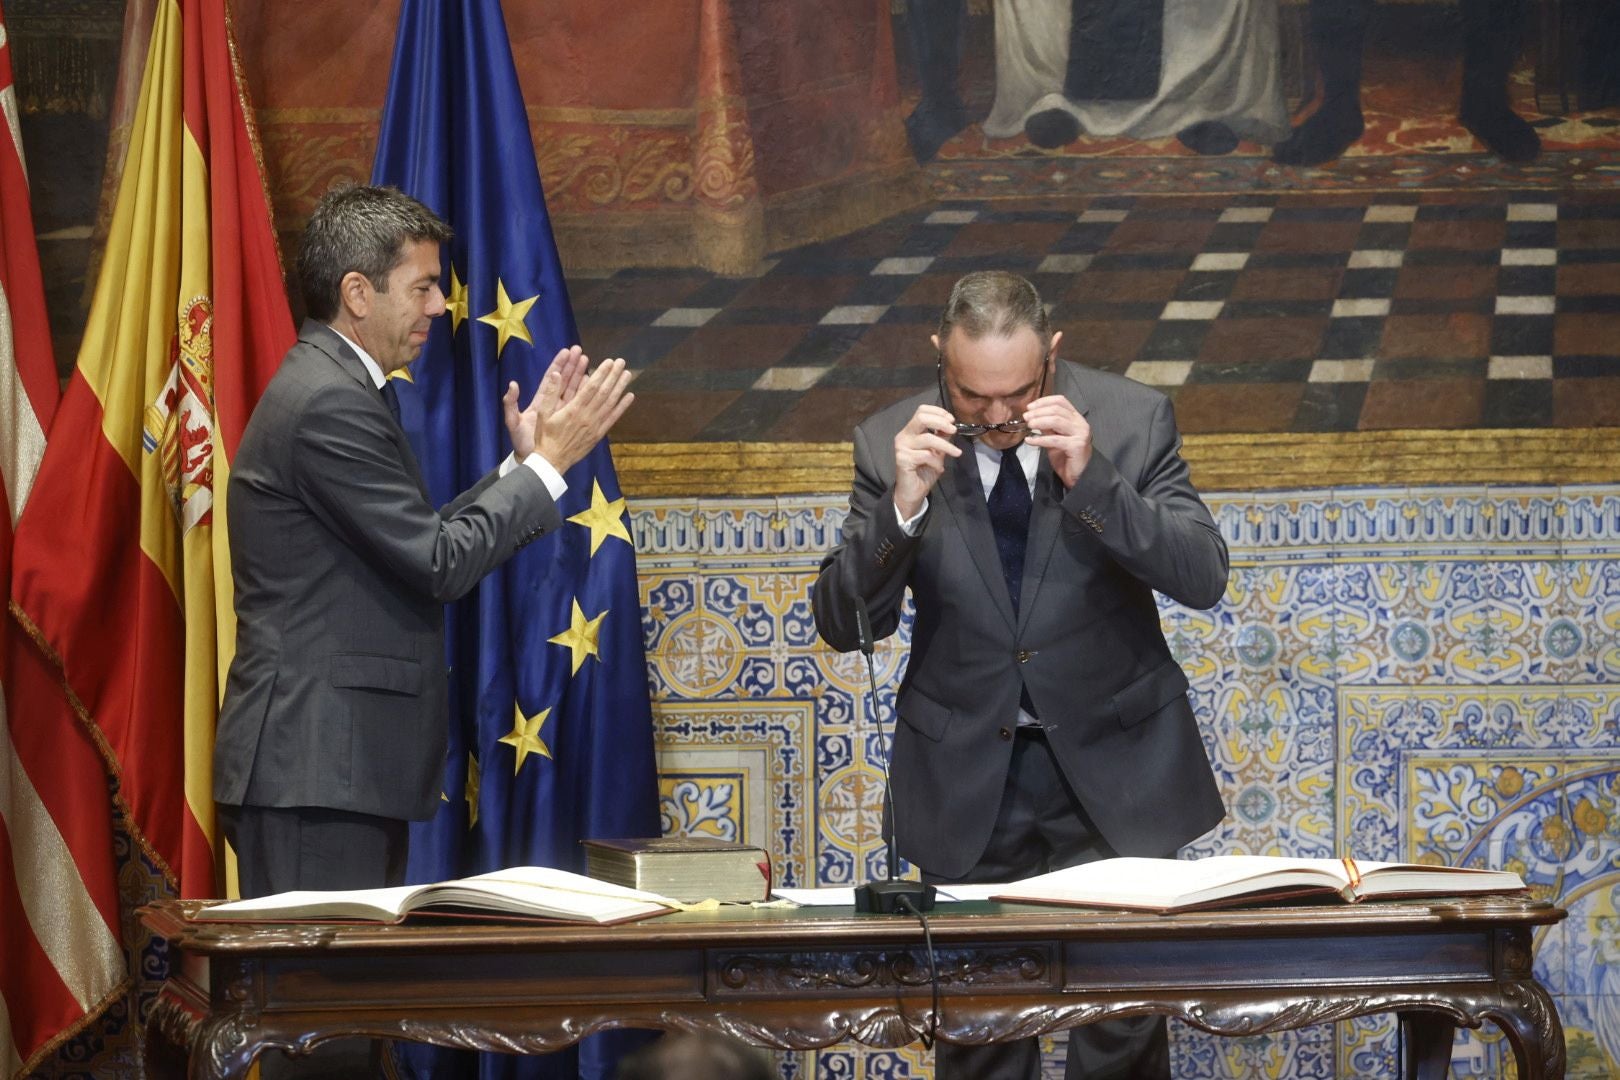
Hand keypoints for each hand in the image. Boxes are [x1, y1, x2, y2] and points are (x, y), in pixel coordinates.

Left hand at [504, 347, 588, 458]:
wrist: (533, 460)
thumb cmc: (522, 442)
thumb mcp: (513, 423)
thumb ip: (510, 404)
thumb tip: (512, 385)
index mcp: (541, 401)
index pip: (552, 378)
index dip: (560, 364)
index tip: (567, 351)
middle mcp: (554, 404)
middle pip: (566, 380)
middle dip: (574, 365)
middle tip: (582, 351)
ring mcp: (564, 413)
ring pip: (577, 391)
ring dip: (585, 377)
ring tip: (595, 364)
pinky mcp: (572, 421)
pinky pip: (585, 407)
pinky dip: (593, 398)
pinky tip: (604, 390)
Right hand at [534, 356, 634, 472]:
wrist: (552, 461)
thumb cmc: (546, 436)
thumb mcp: (542, 414)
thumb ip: (550, 393)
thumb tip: (555, 373)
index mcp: (573, 410)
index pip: (591, 387)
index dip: (601, 373)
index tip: (609, 362)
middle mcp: (587, 416)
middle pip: (604, 393)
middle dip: (613, 376)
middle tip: (622, 362)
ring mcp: (595, 426)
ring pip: (610, 403)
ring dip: (620, 388)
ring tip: (628, 374)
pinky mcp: (598, 434)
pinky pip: (612, 418)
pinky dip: (622, 407)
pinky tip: (629, 397)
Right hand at [893, 404, 960, 518]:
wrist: (913, 492)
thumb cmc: (924, 471)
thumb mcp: (937, 451)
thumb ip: (941, 437)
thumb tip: (950, 426)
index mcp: (911, 431)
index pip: (921, 410)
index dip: (938, 412)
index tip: (952, 420)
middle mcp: (904, 436)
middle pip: (921, 418)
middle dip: (941, 422)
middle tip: (954, 430)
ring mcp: (901, 447)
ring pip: (927, 438)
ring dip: (945, 446)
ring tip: (956, 453)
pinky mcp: (902, 459)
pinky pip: (926, 455)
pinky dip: (936, 462)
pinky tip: (939, 469)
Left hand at [1023, 395, 1090, 487]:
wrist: (1078, 475)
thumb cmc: (1066, 456)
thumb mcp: (1054, 437)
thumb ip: (1047, 426)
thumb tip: (1033, 416)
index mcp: (1076, 417)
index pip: (1061, 401)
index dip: (1044, 401)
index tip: (1030, 407)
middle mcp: (1080, 423)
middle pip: (1057, 410)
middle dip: (1039, 412)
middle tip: (1026, 417)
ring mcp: (1080, 433)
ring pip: (1056, 421)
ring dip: (1039, 421)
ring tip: (1028, 425)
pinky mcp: (1076, 445)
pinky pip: (1054, 439)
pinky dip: (1039, 439)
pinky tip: (1029, 441)